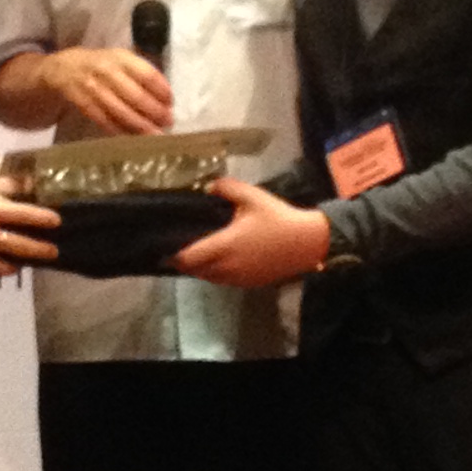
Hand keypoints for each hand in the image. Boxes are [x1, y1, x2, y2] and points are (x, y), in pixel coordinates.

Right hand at [0, 185, 59, 274]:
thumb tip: (24, 188)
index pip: (23, 215)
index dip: (43, 219)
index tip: (57, 221)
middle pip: (19, 245)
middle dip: (40, 249)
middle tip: (53, 251)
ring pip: (5, 263)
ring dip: (21, 262)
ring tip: (30, 261)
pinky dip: (1, 266)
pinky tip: (8, 264)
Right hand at [44, 47, 173, 136]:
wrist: (64, 68)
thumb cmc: (102, 65)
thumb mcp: (121, 59)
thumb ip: (141, 73)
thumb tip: (165, 97)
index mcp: (120, 57)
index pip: (146, 73)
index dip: (161, 89)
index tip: (171, 102)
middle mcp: (107, 71)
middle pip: (135, 95)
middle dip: (154, 111)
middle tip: (168, 122)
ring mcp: (93, 89)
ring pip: (121, 111)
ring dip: (140, 125)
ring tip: (156, 135)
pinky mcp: (84, 104)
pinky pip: (105, 120)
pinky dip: (121, 130)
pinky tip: (134, 138)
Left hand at [172, 178, 330, 288]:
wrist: (306, 243)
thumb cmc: (278, 218)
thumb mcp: (252, 196)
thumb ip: (226, 188)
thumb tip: (208, 187)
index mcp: (224, 245)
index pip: (188, 258)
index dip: (174, 256)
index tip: (164, 249)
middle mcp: (227, 266)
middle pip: (195, 271)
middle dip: (185, 262)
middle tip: (178, 249)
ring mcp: (239, 278)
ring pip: (209, 278)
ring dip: (200, 269)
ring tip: (198, 254)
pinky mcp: (249, 283)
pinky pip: (224, 281)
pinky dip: (216, 273)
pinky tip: (220, 259)